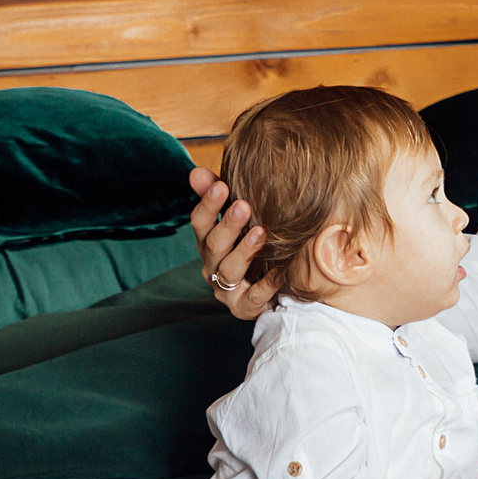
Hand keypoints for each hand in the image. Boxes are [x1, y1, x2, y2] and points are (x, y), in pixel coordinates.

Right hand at [188, 165, 274, 319]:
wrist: (265, 291)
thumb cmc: (248, 247)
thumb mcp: (235, 221)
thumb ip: (217, 196)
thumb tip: (197, 172)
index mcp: (207, 242)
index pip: (200, 223)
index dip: (208, 205)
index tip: (221, 185)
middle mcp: (212, 266)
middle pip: (214, 246)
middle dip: (228, 226)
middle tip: (243, 205)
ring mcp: (226, 288)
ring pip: (230, 271)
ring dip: (244, 251)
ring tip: (261, 233)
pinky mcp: (243, 306)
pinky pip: (254, 296)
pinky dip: (266, 284)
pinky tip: (280, 271)